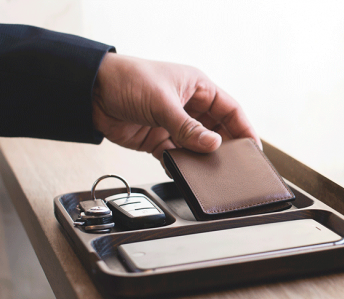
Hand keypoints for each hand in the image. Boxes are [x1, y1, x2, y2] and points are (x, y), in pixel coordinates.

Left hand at [91, 53, 260, 159]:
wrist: (89, 91)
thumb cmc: (128, 80)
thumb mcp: (162, 102)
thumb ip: (188, 127)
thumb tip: (213, 145)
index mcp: (196, 88)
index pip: (230, 109)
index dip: (244, 128)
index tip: (253, 148)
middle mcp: (188, 106)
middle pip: (216, 130)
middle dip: (225, 147)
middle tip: (236, 166)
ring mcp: (173, 124)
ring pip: (196, 146)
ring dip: (202, 158)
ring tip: (211, 173)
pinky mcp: (157, 140)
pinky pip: (176, 156)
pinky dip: (180, 165)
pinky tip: (185, 172)